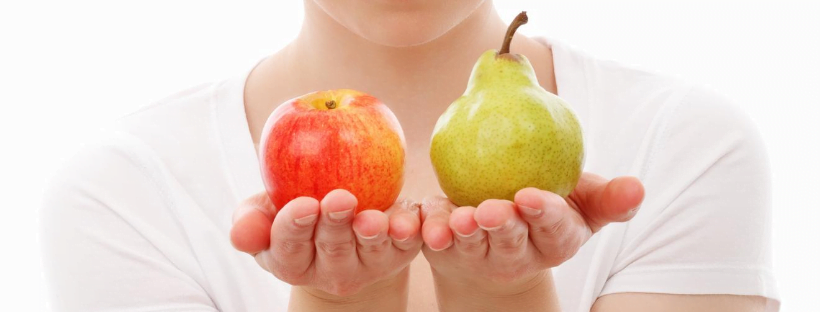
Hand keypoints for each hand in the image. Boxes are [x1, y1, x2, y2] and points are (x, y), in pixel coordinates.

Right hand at [230, 189, 422, 296]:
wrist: (344, 211)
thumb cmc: (298, 208)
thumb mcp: (267, 210)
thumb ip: (251, 220)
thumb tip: (239, 234)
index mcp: (292, 262)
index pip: (289, 249)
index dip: (294, 228)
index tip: (303, 204)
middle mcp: (330, 270)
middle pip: (332, 250)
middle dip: (335, 225)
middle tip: (339, 199)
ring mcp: (367, 264)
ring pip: (370, 250)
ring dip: (371, 234)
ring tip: (371, 217)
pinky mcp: (399, 252)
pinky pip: (407, 242)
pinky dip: (408, 231)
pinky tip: (406, 221)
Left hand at [421, 173, 644, 290]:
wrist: (501, 232)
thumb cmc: (547, 207)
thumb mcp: (582, 202)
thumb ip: (608, 197)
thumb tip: (638, 188)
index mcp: (555, 240)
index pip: (553, 229)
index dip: (544, 215)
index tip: (531, 197)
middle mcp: (518, 253)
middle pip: (510, 241)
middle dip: (503, 227)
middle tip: (492, 210)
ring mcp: (480, 254)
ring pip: (472, 245)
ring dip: (464, 233)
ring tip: (461, 219)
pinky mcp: (448, 248)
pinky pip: (438, 239)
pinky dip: (432, 230)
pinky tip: (428, 222)